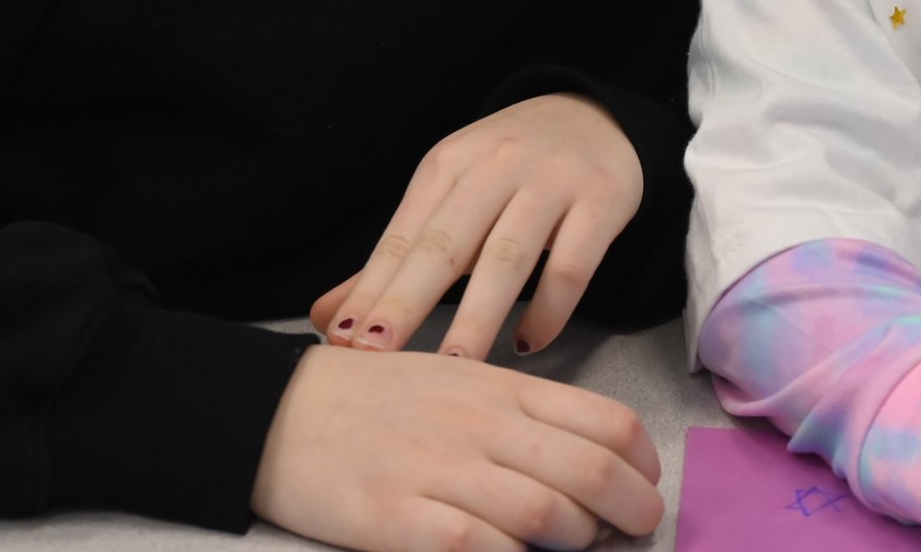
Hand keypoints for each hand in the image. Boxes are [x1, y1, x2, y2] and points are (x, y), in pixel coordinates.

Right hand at [251, 343, 663, 551]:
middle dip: (631, 515)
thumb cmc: (373, 402)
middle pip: (591, 472)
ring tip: (569, 551)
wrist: (275, 414)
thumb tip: (586, 465)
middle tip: (630, 535)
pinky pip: (478, 547)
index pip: (606, 422)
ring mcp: (439, 470)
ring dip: (575, 544)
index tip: (645, 490)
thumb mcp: (456, 385)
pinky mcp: (396, 518)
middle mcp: (480, 424)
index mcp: (500, 388)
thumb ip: (518, 418)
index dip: (644, 466)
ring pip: (546, 514)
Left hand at [311, 92, 643, 360]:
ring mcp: (551, 181)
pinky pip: (574, 263)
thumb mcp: (448, 197)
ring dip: (478, 315)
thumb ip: (394, 261)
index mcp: (448, 164)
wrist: (595, 117)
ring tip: (452, 368)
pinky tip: (529, 344)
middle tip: (378, 356)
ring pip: (508, 256)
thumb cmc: (508, 171)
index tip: (344, 341)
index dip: (373, 289)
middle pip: (447, 242)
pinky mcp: (602, 200)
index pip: (404, 235)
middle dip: (409, 301)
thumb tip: (325, 318)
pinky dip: (550, 308)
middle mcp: (496, 166)